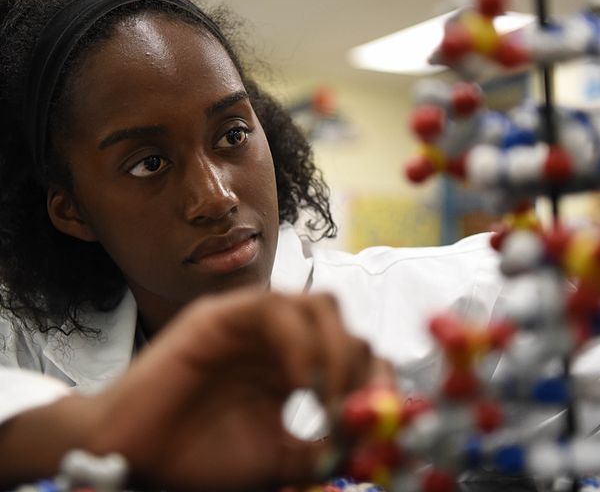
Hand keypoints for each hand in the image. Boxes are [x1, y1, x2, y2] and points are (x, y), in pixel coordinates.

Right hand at [87, 290, 384, 490]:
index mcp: (293, 366)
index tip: (387, 414)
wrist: (138, 455)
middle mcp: (277, 338)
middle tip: (353, 409)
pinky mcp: (219, 315)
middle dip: (357, 363)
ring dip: (333, 348)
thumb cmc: (202, 456)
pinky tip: (299, 381)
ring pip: (314, 304)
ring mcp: (248, 322)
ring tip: (327, 397)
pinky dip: (297, 340)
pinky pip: (272, 309)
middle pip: (340, 319)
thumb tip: (373, 439)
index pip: (353, 348)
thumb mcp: (280, 458)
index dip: (376, 376)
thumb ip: (323, 447)